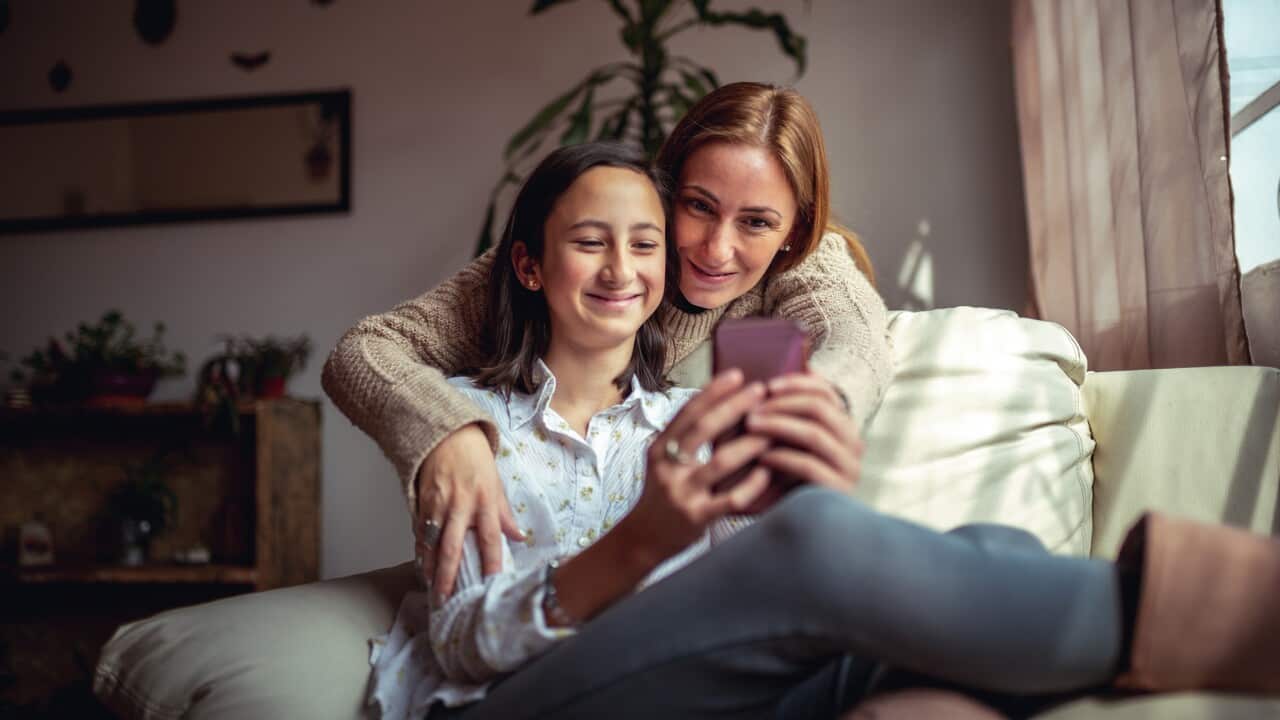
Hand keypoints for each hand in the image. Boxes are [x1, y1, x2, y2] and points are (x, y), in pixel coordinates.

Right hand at [414, 423, 523, 598]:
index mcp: (485, 501)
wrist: (447, 434)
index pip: (490, 539)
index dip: (491, 563)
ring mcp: (438, 504)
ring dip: (429, 568)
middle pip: (452, 548)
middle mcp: (461, 506)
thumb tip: (519, 538)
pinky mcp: (422, 501)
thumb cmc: (476, 459)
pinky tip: (421, 563)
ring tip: (431, 587)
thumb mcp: (496, 484)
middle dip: (447, 577)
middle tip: (444, 598)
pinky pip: (420, 531)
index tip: (490, 584)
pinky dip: (420, 549)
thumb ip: (505, 514)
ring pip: (431, 543)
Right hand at [619, 370, 772, 563]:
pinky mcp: (697, 518)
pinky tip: (768, 471)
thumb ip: (687, 439)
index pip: (687, 412)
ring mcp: (682, 493)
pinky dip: (752, 483)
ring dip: (750, 444)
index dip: (712, 391)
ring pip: (721, 462)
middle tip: (760, 391)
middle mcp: (668, 467)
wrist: (642, 539)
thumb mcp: (664, 462)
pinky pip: (730, 498)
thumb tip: (723, 404)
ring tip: (773, 430)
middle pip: (703, 429)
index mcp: (660, 449)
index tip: (737, 374)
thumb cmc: (662, 494)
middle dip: (734, 406)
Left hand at [744, 372, 864, 493]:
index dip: (796, 383)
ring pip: (814, 433)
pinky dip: (782, 456)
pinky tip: (762, 456)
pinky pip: (808, 465)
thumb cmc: (785, 479)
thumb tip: (763, 382)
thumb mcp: (785, 443)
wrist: (800, 528)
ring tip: (750, 425)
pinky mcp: (838, 490)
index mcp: (843, 426)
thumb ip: (783, 417)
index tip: (766, 384)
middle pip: (820, 408)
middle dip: (782, 404)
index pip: (826, 392)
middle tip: (752, 407)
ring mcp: (849, 467)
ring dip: (778, 425)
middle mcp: (853, 443)